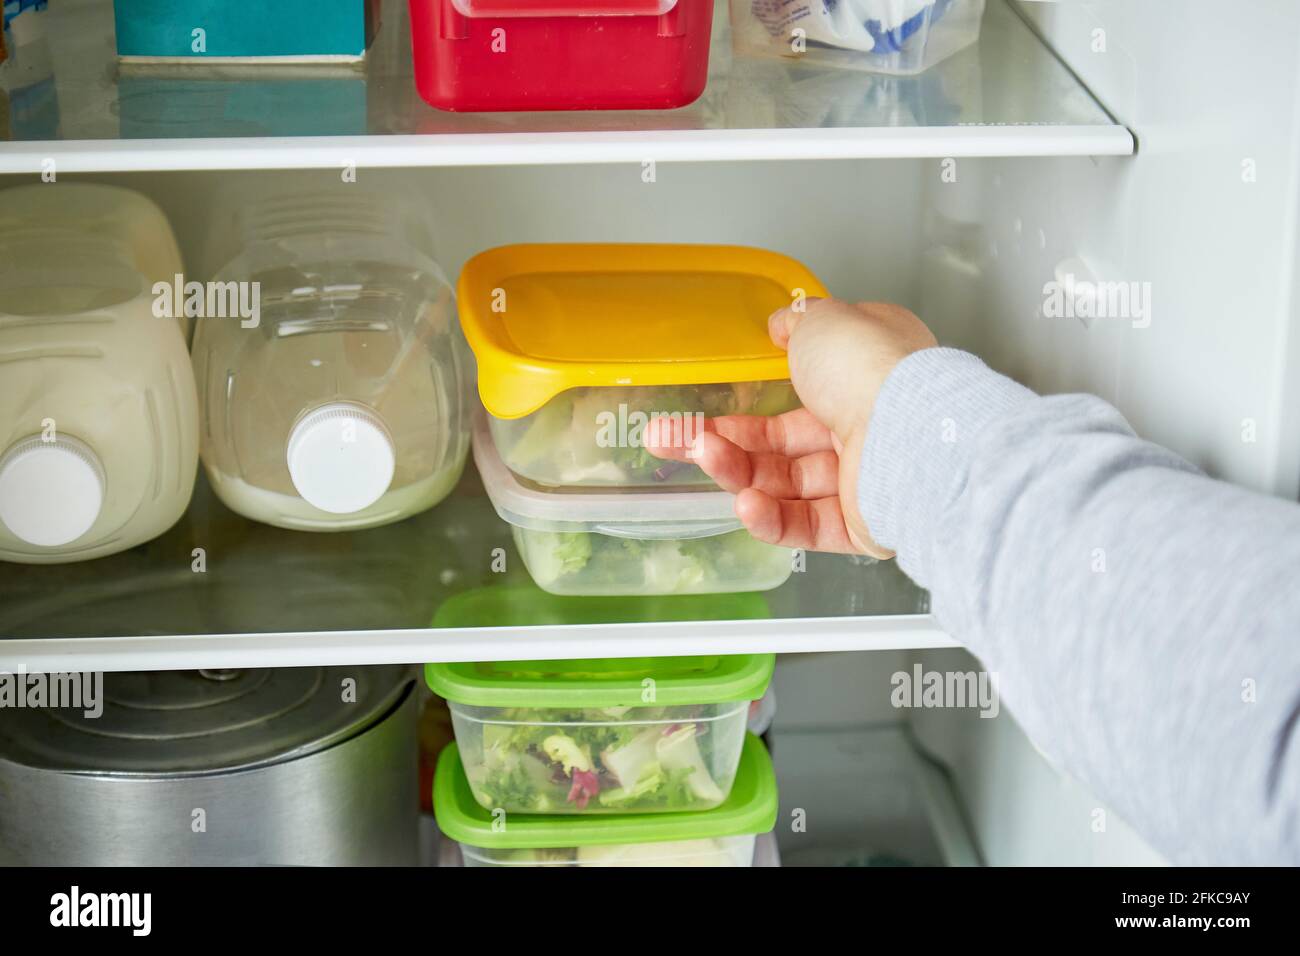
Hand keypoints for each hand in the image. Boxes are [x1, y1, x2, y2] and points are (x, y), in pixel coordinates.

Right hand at [645, 298, 935, 556]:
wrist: (912, 436)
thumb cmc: (871, 369)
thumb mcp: (824, 323)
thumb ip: (796, 325)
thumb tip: (780, 323)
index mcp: (866, 372)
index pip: (801, 386)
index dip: (751, 394)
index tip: (707, 397)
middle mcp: (868, 422)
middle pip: (780, 441)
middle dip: (721, 440)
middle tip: (668, 439)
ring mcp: (864, 478)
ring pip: (785, 483)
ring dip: (738, 473)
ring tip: (701, 459)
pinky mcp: (860, 526)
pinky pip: (805, 525)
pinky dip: (771, 517)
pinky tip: (743, 504)